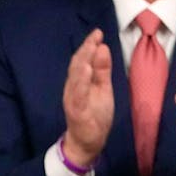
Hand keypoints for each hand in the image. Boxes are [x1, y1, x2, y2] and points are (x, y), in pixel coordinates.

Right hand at [62, 29, 113, 165]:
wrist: (87, 142)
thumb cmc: (95, 115)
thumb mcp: (103, 89)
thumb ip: (102, 70)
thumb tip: (102, 48)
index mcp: (79, 82)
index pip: (82, 60)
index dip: (89, 46)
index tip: (98, 33)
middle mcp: (73, 88)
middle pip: (77, 65)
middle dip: (86, 49)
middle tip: (95, 35)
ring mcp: (73, 99)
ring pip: (75, 78)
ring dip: (82, 62)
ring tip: (90, 48)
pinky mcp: (77, 111)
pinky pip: (78, 94)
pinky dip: (81, 82)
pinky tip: (85, 71)